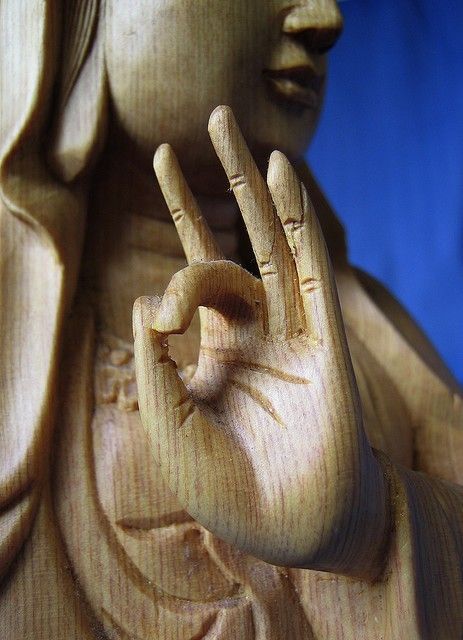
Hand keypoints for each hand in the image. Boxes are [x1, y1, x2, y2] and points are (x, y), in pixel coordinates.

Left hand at [134, 106, 386, 574]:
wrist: (290, 529)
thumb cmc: (228, 489)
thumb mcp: (170, 427)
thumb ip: (152, 367)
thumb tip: (148, 300)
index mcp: (216, 349)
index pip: (192, 283)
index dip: (169, 286)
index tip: (163, 316)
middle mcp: (255, 329)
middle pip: (233, 243)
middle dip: (216, 186)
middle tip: (205, 121)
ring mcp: (292, 330)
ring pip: (272, 242)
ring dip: (254, 185)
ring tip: (236, 125)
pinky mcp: (324, 341)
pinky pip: (309, 268)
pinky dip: (296, 220)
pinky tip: (281, 171)